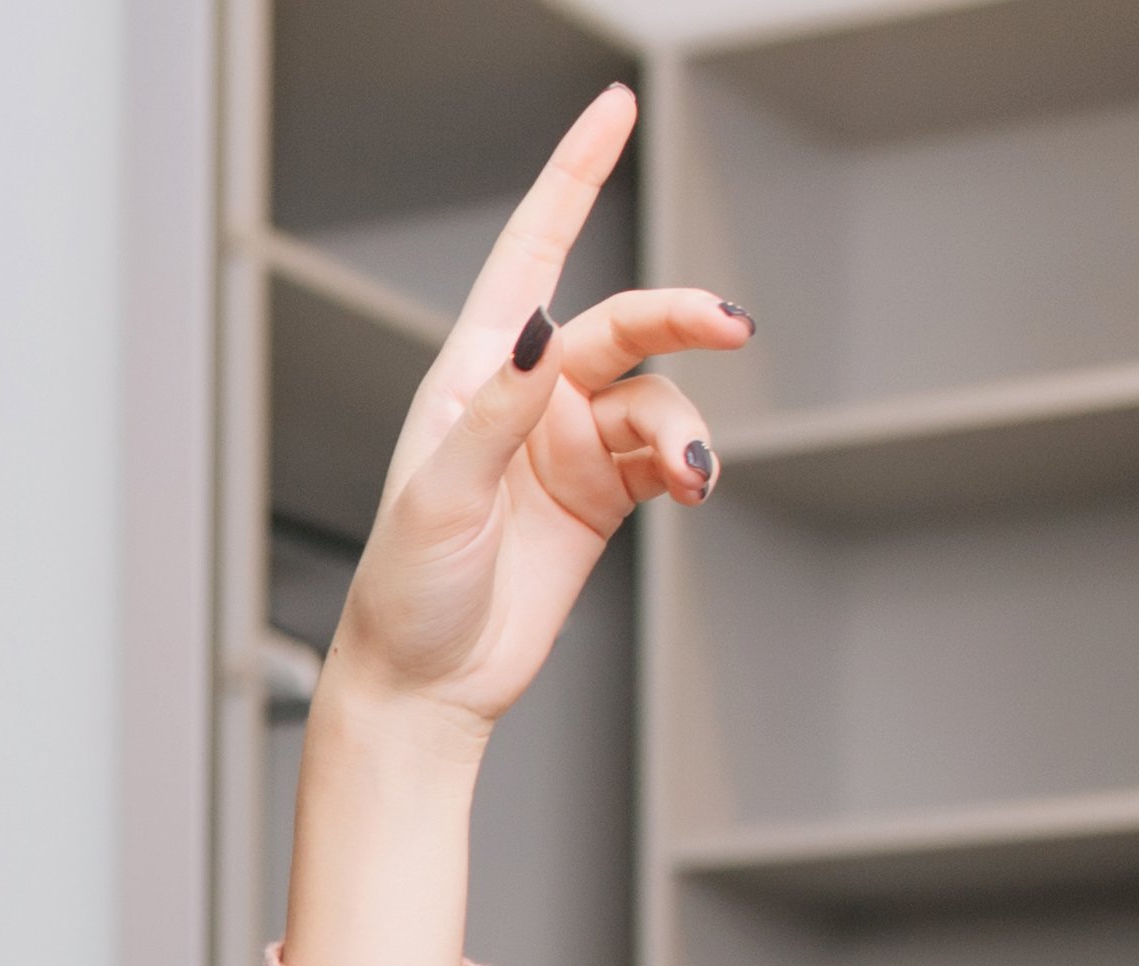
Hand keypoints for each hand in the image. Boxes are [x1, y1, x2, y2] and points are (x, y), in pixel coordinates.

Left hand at [325, 87, 740, 736]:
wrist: (426, 687)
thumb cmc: (406, 593)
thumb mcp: (440, 499)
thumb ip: (496, 414)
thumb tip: (541, 331)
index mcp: (470, 377)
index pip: (529, 254)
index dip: (572, 177)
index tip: (614, 106)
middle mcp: (524, 397)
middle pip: (622, 324)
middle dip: (679, 320)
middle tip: (732, 329)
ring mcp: (568, 443)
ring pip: (657, 397)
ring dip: (684, 429)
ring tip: (690, 479)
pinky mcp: (602, 494)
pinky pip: (668, 452)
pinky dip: (690, 463)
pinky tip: (693, 488)